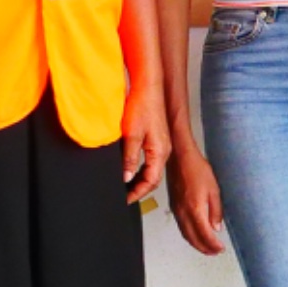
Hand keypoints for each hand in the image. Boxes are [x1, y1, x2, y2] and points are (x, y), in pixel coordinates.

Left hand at [123, 81, 170, 203]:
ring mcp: (161, 144)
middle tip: (124, 196)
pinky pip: (150, 160)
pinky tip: (130, 168)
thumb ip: (128, 159)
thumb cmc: (143, 106)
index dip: (137, 193)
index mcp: (160, 152)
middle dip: (138, 189)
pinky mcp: (157, 138)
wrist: (149, 86)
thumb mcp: (131, 135)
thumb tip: (126, 178)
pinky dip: (140, 168)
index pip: (150, 182)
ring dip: (139, 179)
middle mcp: (163, 150)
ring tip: (125, 186)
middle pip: (153, 178)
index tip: (125, 200)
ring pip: (151, 169)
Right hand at [167, 144, 225, 254]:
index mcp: (195, 208)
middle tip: (215, 252)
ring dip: (196, 244)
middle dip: (204, 248)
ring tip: (207, 248)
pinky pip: (181, 227)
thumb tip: (216, 228)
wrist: (180, 158)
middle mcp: (183, 212)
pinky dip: (189, 235)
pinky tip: (195, 235)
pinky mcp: (174, 207)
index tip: (220, 249)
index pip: (204, 234)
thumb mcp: (214, 189)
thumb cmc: (198, 169)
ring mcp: (177, 210)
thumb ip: (216, 210)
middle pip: (193, 238)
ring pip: (185, 234)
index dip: (212, 244)